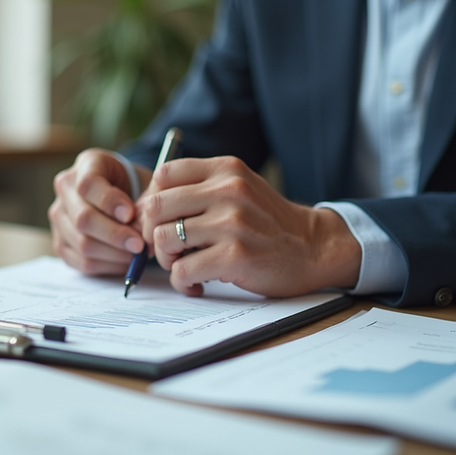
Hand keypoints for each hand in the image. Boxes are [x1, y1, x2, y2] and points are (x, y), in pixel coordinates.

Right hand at [48, 148, 150, 274]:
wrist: (123, 194)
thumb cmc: (136, 187)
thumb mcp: (145, 182)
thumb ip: (146, 201)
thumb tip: (141, 230)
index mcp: (87, 164)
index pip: (88, 184)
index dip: (109, 202)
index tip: (130, 214)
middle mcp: (66, 188)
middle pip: (82, 218)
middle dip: (115, 235)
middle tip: (139, 244)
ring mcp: (60, 217)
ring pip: (82, 243)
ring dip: (113, 254)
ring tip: (136, 254)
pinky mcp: (61, 243)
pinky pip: (81, 262)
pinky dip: (107, 266)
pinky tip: (124, 261)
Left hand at [136, 156, 360, 296]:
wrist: (313, 247)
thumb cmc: (267, 222)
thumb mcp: (239, 188)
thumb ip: (199, 190)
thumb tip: (142, 210)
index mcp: (226, 169)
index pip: (163, 175)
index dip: (152, 201)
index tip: (159, 222)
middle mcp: (228, 190)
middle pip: (156, 207)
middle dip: (151, 233)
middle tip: (169, 250)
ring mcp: (232, 223)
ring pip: (163, 239)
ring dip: (167, 260)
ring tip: (185, 267)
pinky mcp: (235, 256)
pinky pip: (182, 271)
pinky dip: (182, 283)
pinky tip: (197, 285)